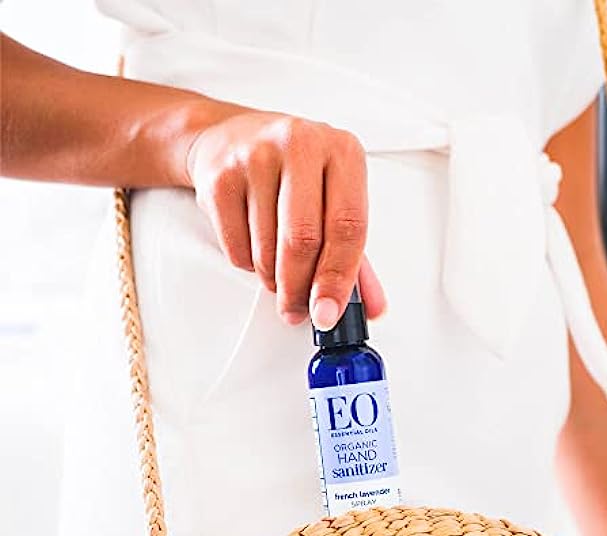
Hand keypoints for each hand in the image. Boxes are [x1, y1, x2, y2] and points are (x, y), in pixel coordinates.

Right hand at [186, 109, 385, 329]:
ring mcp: (256, 157)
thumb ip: (355, 255)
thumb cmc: (293, 170)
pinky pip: (236, 247)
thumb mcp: (333, 199)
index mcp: (343, 152)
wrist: (232, 137)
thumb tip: (370, 305)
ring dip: (273, 279)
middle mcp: (301, 146)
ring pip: (266, 250)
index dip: (338, 278)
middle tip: (297, 309)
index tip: (328, 311)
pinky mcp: (220, 177)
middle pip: (303, 240)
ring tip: (278, 270)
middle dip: (299, 289)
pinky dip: (247, 263)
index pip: (347, 227)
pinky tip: (255, 243)